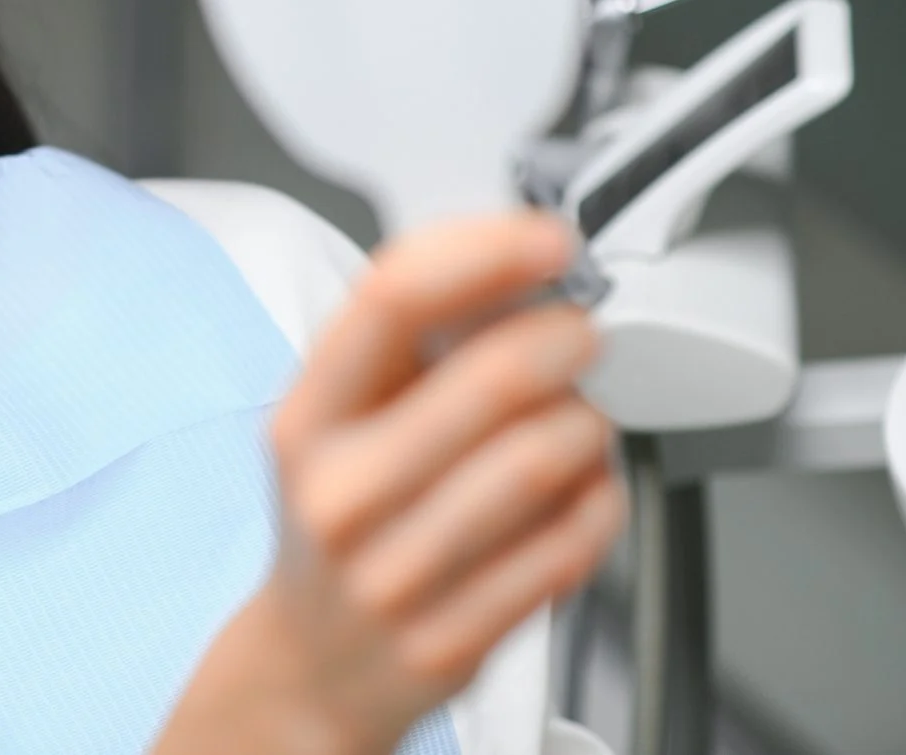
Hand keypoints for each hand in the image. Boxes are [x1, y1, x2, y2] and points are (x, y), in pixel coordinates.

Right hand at [157, 214, 624, 754]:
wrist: (313, 664)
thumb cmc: (340, 519)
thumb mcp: (333, 421)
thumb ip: (405, 348)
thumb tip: (511, 268)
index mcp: (306, 420)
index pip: (393, 297)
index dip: (488, 251)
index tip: (548, 240)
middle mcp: (341, 494)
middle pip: (495, 378)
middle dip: (567, 337)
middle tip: (581, 332)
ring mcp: (395, 572)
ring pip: (546, 457)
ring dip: (588, 422)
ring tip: (577, 418)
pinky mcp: (455, 637)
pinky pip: (570, 543)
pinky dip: (599, 500)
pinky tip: (579, 490)